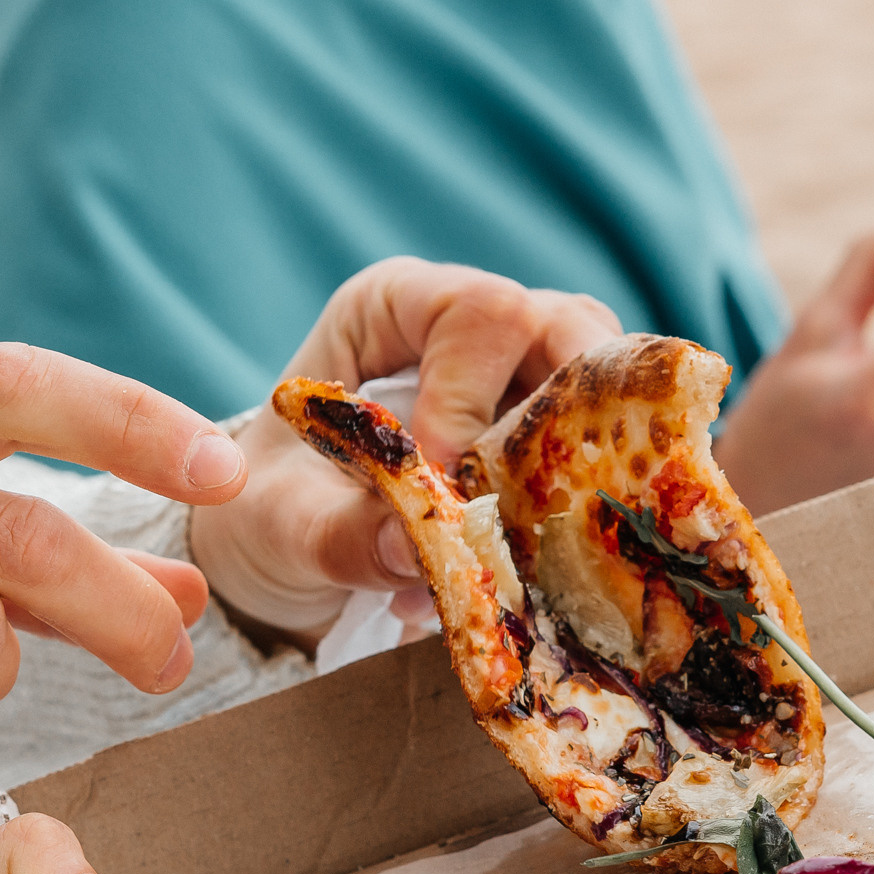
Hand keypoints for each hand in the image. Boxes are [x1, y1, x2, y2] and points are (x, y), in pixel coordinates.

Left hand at [190, 258, 620, 639]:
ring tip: (515, 552)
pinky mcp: (551, 433)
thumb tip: (414, 548)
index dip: (473, 399)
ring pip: (606, 387)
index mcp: (392, 306)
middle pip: (570, 330)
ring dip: (575, 477)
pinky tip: (531, 567)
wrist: (278, 558)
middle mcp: (470, 322)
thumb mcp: (278, 529)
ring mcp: (522, 373)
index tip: (437, 487)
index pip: (481, 313)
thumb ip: (338, 535)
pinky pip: (606, 450)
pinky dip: (582, 511)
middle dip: (557, 432)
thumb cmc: (266, 513)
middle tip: (513, 523)